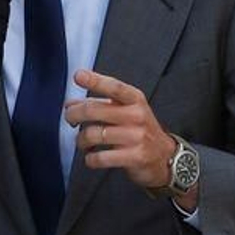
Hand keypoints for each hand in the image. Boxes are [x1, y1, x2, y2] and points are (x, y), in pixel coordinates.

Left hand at [64, 69, 182, 194]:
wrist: (165, 157)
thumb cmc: (140, 131)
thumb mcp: (127, 111)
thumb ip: (100, 105)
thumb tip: (70, 103)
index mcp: (135, 100)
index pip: (114, 87)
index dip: (95, 80)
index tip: (78, 76)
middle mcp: (136, 115)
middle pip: (94, 110)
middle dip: (73, 115)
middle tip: (69, 119)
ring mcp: (136, 137)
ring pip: (93, 135)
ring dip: (80, 141)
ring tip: (82, 143)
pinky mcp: (135, 157)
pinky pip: (100, 157)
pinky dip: (90, 159)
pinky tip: (92, 157)